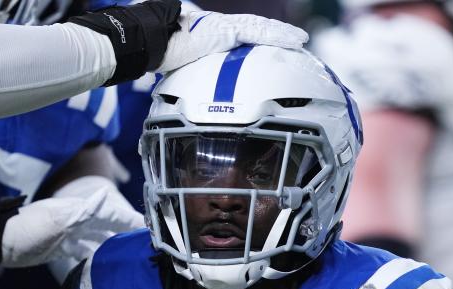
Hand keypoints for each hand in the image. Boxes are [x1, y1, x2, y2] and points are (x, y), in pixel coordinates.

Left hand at [0, 185, 141, 266]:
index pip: (110, 214)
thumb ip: (84, 211)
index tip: (148, 228)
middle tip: (143, 243)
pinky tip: (102, 263)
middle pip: (106, 225)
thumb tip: (104, 196)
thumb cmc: (28, 230)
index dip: (129, 220)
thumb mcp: (57, 221)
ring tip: (128, 255)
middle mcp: (76, 221)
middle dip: (124, 232)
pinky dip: (94, 255)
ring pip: (96, 238)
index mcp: (77, 212)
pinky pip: (83, 249)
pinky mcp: (59, 247)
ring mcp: (67, 234)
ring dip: (112, 244)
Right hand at [157, 8, 307, 73]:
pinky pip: (258, 32)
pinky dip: (276, 36)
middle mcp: (222, 26)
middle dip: (277, 34)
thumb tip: (204, 99)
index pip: (245, 34)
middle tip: (297, 41)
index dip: (263, 39)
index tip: (277, 48)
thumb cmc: (163, 57)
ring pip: (261, 27)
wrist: (153, 44)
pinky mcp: (226, 29)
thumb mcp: (190, 70)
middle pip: (257, 28)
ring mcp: (224, 25)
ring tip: (300, 40)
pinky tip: (292, 40)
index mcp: (215, 33)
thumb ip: (203, 77)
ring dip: (283, 34)